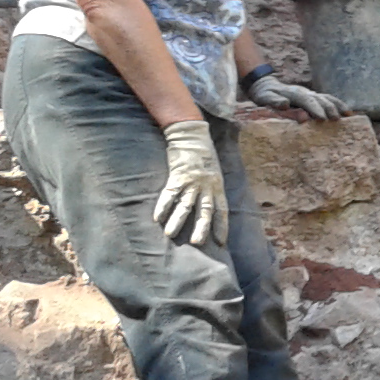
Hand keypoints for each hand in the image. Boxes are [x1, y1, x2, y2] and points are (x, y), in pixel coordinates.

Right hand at [154, 119, 226, 244]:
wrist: (192, 136)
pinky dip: (163, 206)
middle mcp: (207, 186)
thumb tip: (210, 205)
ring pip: (185, 205)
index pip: (222, 210)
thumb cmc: (204, 154)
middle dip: (201, 228)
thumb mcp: (215, 172)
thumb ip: (212, 188)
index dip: (221, 226)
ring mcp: (192, 182)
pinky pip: (170, 194)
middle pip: (205, 211)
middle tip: (197, 243)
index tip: (220, 242)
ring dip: (178, 221)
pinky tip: (157, 218)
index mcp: (218, 186)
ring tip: (171, 235)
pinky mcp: (178, 176)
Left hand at [251, 75, 345, 120]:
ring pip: (327, 98)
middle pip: (320, 99)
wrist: (267, 86)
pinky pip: (327, 100)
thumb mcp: (265, 98)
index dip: (315, 109)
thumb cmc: (265, 95)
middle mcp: (305, 92)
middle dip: (329, 108)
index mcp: (294, 93)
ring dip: (337, 105)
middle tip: (336, 119)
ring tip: (348, 114)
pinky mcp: (313, 98)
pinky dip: (338, 104)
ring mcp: (310, 94)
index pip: (307, 101)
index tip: (322, 118)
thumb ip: (275, 101)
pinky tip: (347, 112)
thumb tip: (285, 103)